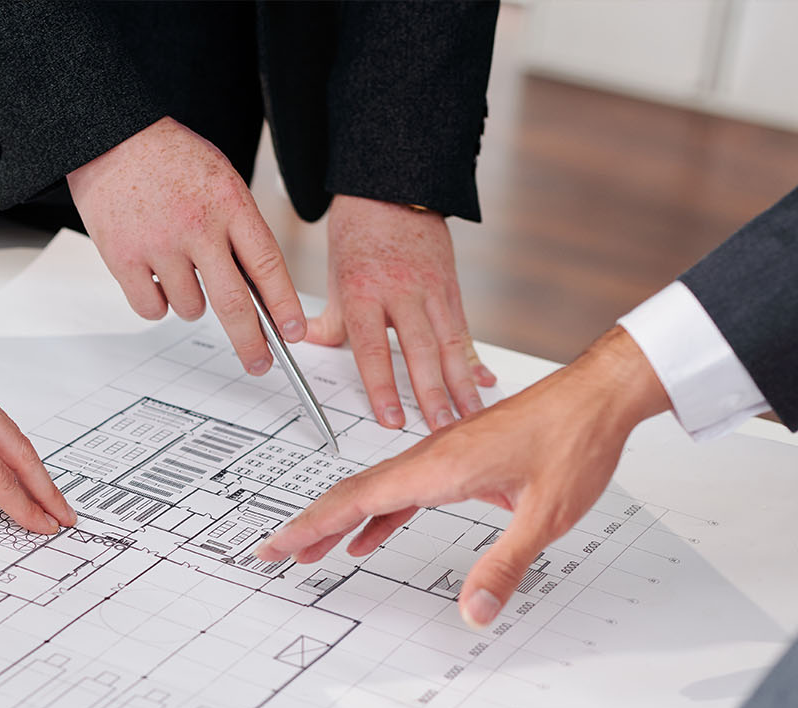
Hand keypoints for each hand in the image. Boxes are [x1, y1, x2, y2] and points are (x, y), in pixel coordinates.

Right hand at [67, 116, 306, 375]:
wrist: (110, 138)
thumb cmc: (168, 159)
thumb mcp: (220, 180)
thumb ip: (238, 230)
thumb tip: (257, 291)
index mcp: (229, 203)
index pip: (267, 265)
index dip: (284, 305)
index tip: (293, 332)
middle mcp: (197, 227)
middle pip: (233, 303)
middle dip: (251, 341)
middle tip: (259, 362)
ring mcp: (159, 245)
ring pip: (189, 309)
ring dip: (190, 302)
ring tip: (177, 267)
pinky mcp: (123, 259)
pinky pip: (151, 309)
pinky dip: (155, 303)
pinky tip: (152, 275)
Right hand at [255, 327, 670, 627]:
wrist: (599, 395)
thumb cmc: (576, 440)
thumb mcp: (546, 517)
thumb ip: (504, 567)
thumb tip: (474, 614)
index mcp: (439, 468)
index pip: (355, 501)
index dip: (310, 527)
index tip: (275, 547)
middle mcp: (430, 457)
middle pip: (351, 494)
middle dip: (308, 527)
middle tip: (274, 553)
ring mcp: (441, 456)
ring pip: (373, 492)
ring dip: (338, 522)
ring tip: (312, 553)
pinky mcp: (457, 459)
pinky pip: (402, 491)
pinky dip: (377, 516)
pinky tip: (368, 537)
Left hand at [306, 195, 497, 429]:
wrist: (392, 188)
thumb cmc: (358, 233)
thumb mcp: (334, 277)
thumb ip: (330, 320)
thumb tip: (312, 347)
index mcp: (363, 293)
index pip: (372, 349)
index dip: (382, 387)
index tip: (391, 418)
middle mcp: (401, 293)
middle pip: (419, 351)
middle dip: (432, 393)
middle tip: (441, 428)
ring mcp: (431, 290)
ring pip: (450, 343)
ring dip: (461, 385)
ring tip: (470, 416)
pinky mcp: (451, 287)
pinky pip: (464, 329)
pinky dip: (474, 358)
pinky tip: (485, 383)